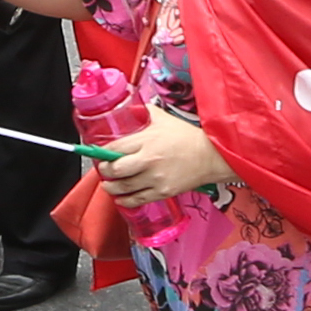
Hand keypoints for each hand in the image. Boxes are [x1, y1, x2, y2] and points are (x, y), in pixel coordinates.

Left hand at [101, 105, 233, 200]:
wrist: (211, 156)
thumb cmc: (187, 138)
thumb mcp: (164, 119)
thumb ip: (145, 113)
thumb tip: (130, 109)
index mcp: (146, 141)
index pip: (114, 149)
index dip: (102, 153)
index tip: (100, 155)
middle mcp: (148, 160)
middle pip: (114, 170)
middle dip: (104, 172)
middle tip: (104, 170)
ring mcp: (155, 179)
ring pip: (123, 187)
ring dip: (111, 187)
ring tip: (109, 184)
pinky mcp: (162, 192)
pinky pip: (136, 200)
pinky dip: (124, 200)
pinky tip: (121, 197)